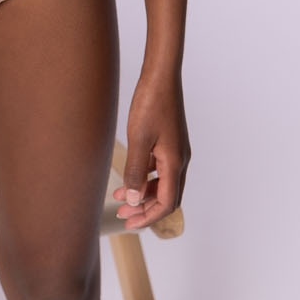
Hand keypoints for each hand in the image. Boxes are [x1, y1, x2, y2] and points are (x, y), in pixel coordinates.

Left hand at [114, 73, 189, 230]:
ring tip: (120, 199)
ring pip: (163, 183)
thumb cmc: (150, 104)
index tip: (130, 223)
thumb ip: (136, 172)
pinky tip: (129, 178)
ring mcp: (176, 151)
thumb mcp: (139, 140)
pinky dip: (145, 178)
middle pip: (167, 196)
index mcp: (175, 162)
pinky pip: (160, 169)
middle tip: (122, 216)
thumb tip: (133, 200)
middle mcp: (180, 160)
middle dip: (145, 209)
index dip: (149, 216)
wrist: (161, 77)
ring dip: (143, 194)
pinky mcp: (170, 143)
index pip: (167, 202)